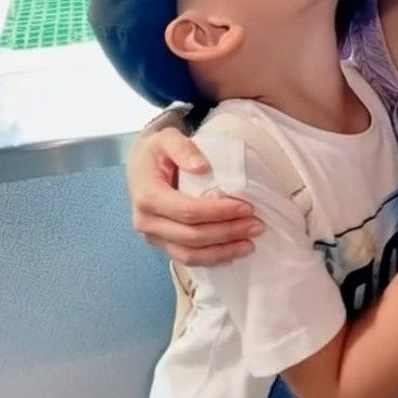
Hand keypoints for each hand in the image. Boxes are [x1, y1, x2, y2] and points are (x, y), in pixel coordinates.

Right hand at [127, 117, 264, 265]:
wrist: (140, 165)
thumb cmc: (156, 151)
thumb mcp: (166, 138)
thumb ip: (182, 148)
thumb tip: (202, 167)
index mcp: (147, 196)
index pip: (187, 211)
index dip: (218, 212)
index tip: (246, 207)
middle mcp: (146, 222)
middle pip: (192, 236)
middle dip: (227, 233)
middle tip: (257, 226)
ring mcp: (153, 236)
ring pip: (190, 254)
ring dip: (222, 252)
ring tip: (250, 244)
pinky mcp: (162, 244)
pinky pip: (187, 258)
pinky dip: (212, 259)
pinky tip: (233, 253)